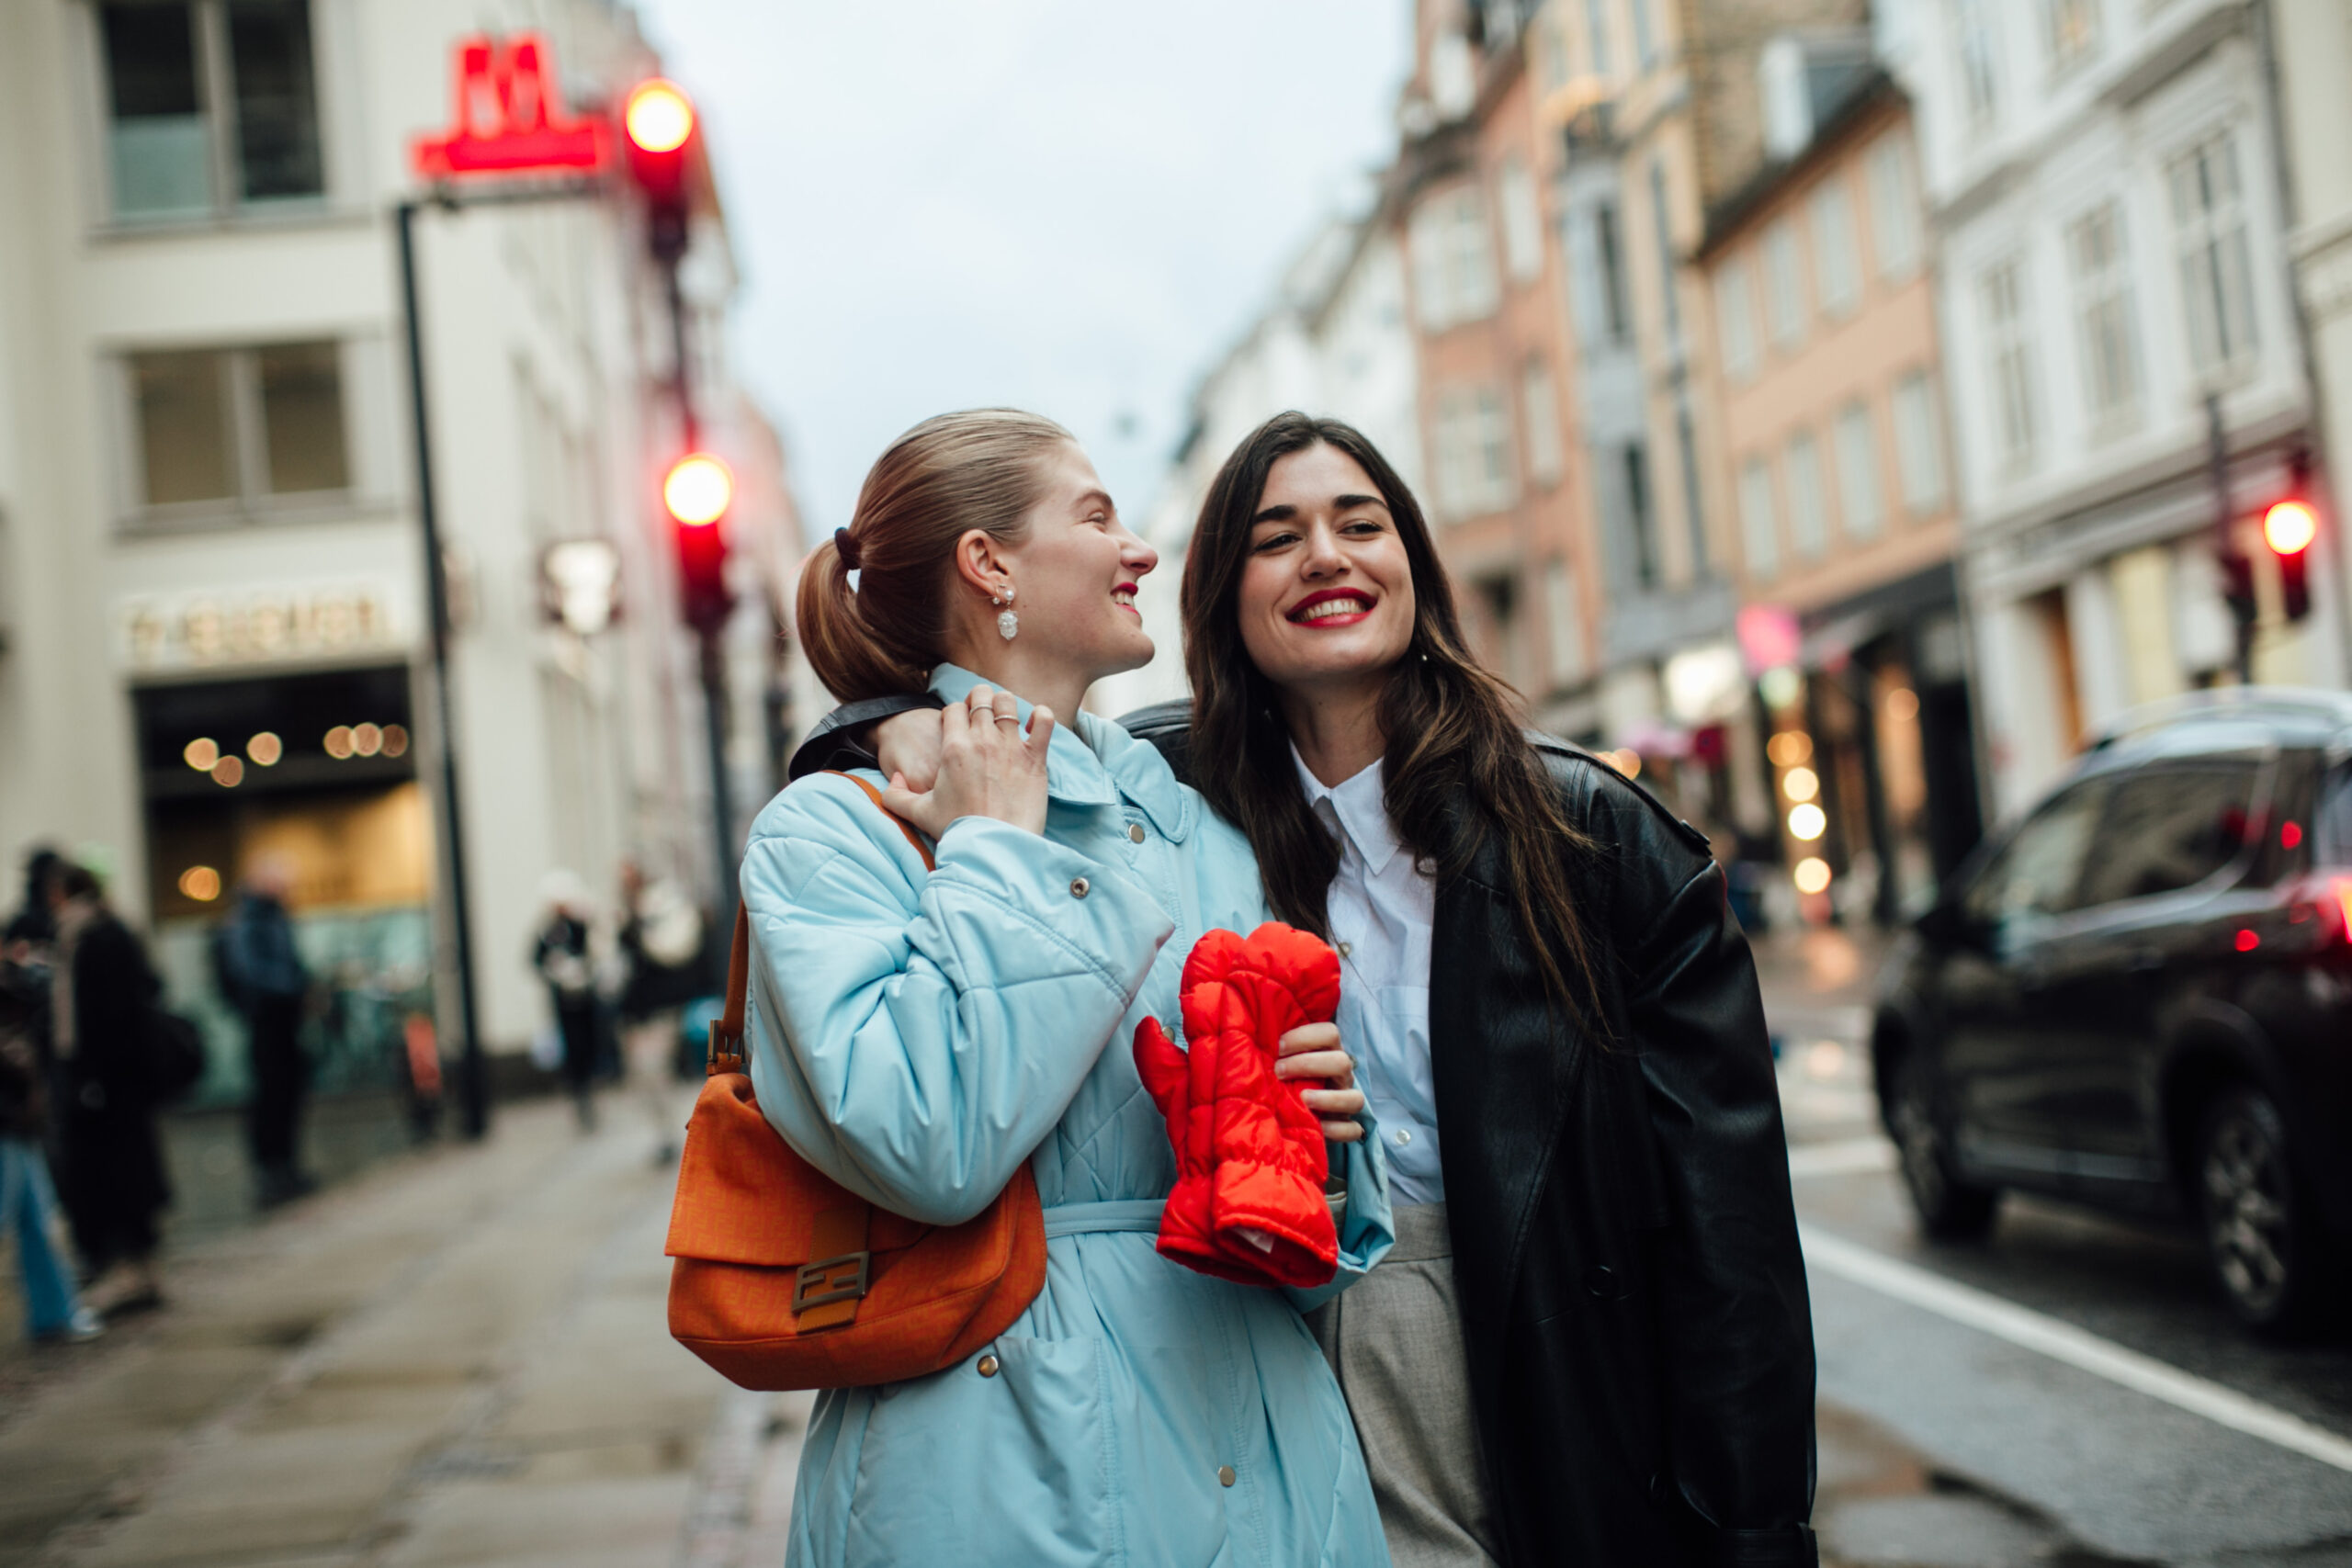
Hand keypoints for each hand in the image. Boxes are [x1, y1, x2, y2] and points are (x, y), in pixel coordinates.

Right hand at [881, 684, 1052, 838]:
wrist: (993, 848)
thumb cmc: (958, 831)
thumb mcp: (919, 813)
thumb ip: (896, 796)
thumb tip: (895, 779)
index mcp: (954, 747)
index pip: (953, 709)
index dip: (955, 714)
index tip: (959, 726)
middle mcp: (982, 740)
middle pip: (981, 697)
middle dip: (980, 700)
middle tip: (982, 715)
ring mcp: (1011, 746)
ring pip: (1008, 702)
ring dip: (1006, 704)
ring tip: (1006, 717)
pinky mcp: (1035, 757)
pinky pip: (1045, 721)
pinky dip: (1042, 716)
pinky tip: (1035, 725)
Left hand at [1274, 1021, 1364, 1142]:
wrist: (1288, 1112)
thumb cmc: (1280, 1077)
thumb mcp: (1278, 1059)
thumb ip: (1272, 1048)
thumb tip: (1242, 1033)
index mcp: (1327, 1051)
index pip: (1330, 1032)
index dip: (1305, 1037)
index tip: (1278, 1047)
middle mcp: (1341, 1075)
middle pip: (1342, 1061)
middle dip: (1308, 1065)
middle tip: (1279, 1072)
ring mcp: (1346, 1101)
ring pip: (1355, 1098)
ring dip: (1329, 1099)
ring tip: (1303, 1099)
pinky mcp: (1346, 1125)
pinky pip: (1352, 1130)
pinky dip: (1336, 1130)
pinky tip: (1317, 1128)